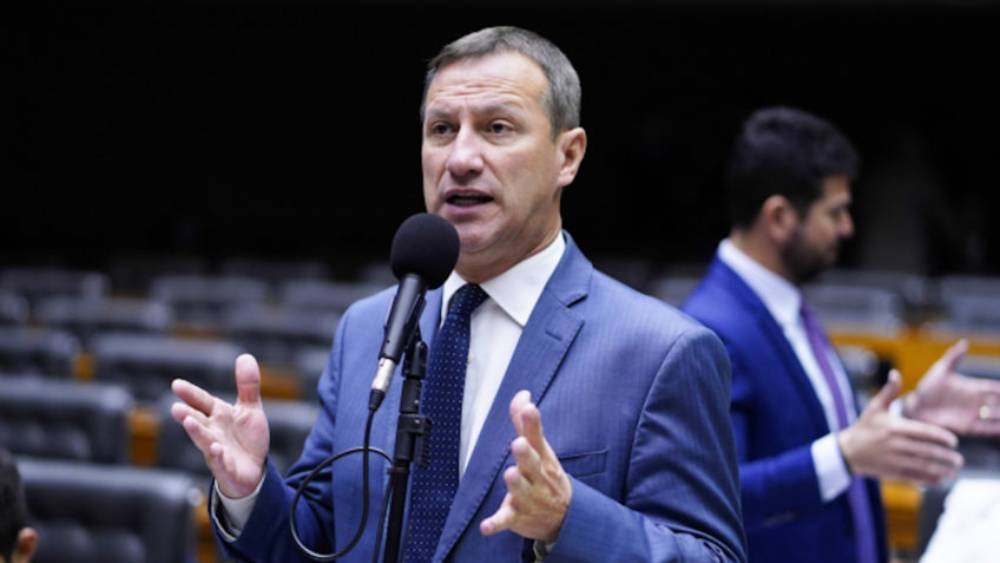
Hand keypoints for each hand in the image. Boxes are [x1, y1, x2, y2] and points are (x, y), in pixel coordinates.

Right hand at [171, 353, 269, 497]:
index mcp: (219, 416)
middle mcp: (214, 432)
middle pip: (199, 422)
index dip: (191, 394)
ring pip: (205, 442)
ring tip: (189, 423)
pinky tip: (216, 449)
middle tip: (175, 408)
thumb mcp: (250, 409)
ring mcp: (218, 451)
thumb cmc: (247, 439)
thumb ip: (247, 385)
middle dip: (188, 415)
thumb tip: (244, 356)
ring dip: (197, 433)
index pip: (203, 402)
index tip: (176, 384)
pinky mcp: (227, 468)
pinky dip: (218, 456)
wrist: (254, 471)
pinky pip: (221, 463)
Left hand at [480, 390, 570, 543]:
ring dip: (516, 485)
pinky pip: (506, 521)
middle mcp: (537, 477)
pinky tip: (486, 527)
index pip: (538, 438)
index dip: (532, 424)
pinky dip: (496, 524)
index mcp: (542, 459)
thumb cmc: (546, 476)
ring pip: (521, 492)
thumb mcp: (540, 450)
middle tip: (519, 443)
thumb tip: (522, 393)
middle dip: (526, 455)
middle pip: (532, 465)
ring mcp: (528, 499)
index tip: (530, 408)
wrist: (566, 519)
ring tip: (510, 474)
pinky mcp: (517, 517)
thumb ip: (526, 423)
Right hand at [838, 370, 962, 484]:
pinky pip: (914, 477)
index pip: (924, 433)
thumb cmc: (864, 427)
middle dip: (946, 456)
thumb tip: (895, 373)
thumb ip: (889, 391)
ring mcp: (893, 459)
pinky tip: (940, 480)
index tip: (954, 442)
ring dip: (941, 470)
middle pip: (927, 451)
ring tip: (953, 471)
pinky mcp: (891, 472)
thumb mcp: (874, 407)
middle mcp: (895, 444)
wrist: (846, 451)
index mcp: (894, 427)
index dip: (942, 437)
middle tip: (959, 460)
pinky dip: (929, 480)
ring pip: (923, 466)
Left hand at [905, 339, 999, 435]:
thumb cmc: (927, 387)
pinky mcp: (966, 426)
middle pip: (999, 404)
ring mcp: (972, 415)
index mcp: (973, 389)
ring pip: (995, 417)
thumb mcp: (941, 370)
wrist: (915, 406)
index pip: (995, 389)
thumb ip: (954, 357)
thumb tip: (965, 342)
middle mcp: (976, 403)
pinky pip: (985, 429)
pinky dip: (995, 429)